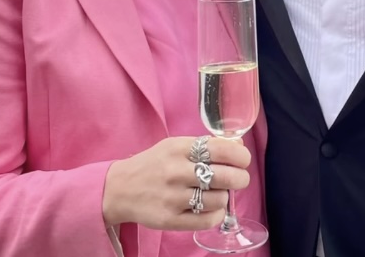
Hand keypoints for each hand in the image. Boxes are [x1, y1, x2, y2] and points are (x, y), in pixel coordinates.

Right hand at [102, 136, 250, 230]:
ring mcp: (173, 197)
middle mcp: (176, 171)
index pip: (220, 149)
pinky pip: (207, 220)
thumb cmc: (154, 163)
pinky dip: (216, 214)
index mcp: (179, 148)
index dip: (240, 155)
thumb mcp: (175, 146)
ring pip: (218, 199)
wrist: (120, 188)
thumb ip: (205, 145)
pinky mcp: (170, 220)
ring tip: (218, 192)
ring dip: (225, 196)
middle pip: (224, 176)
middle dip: (240, 178)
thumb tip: (238, 145)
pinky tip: (212, 207)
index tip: (244, 159)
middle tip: (239, 178)